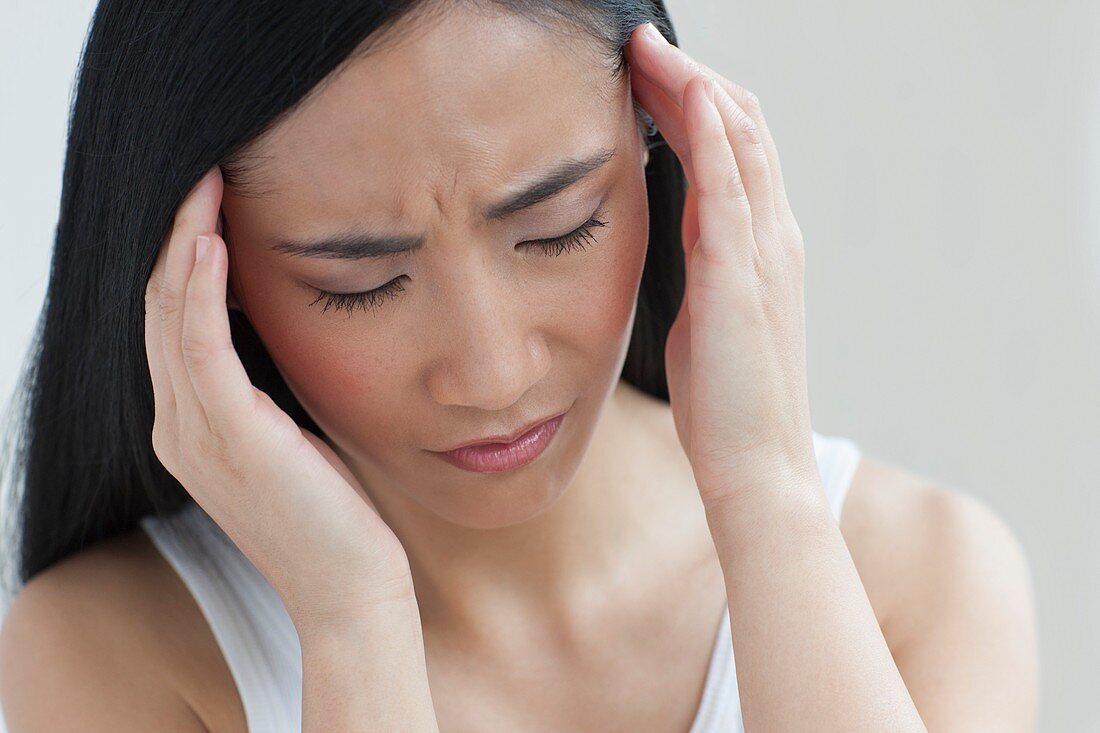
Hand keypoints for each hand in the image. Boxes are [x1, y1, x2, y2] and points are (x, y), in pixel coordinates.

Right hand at [144, 166, 413, 626]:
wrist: (352, 592)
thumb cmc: (338, 515)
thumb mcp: (298, 438)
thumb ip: (275, 390)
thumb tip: (293, 327)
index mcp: (195, 428)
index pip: (175, 324)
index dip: (183, 258)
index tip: (213, 200)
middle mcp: (179, 428)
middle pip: (158, 308)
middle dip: (176, 233)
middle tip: (204, 170)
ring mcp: (196, 435)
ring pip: (168, 316)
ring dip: (182, 242)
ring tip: (205, 182)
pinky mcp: (230, 437)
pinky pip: (199, 346)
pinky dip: (199, 289)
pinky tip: (212, 241)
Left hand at [627, 23, 819, 502]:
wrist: (756, 467)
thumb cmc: (724, 402)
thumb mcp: (707, 317)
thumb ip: (701, 266)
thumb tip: (674, 230)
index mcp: (758, 247)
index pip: (733, 150)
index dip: (692, 103)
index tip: (643, 76)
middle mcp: (771, 237)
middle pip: (741, 128)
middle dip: (689, 78)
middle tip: (636, 48)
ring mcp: (763, 252)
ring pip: (739, 140)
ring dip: (693, 86)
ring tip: (645, 52)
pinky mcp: (740, 276)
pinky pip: (731, 185)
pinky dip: (711, 133)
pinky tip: (684, 92)